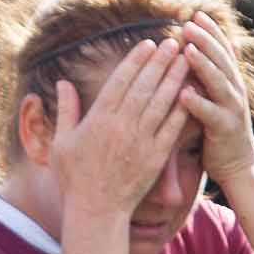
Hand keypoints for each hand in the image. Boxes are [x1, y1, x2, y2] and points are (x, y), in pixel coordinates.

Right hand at [44, 34, 196, 238]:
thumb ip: (67, 110)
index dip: (136, 60)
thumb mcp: (62, 142)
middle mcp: (121, 127)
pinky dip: (182, 109)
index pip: (120, 82)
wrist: (96, 211)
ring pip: (161, 103)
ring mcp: (140, 142)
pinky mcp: (155, 158)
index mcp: (98, 120)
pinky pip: (172, 129)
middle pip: (144, 87)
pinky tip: (191, 93)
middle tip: (173, 42)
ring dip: (175, 79)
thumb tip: (63, 83)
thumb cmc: (75, 178)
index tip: (148, 44)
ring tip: (186, 60)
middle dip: (160, 62)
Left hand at [174, 37, 253, 202]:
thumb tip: (220, 45)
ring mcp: (232, 110)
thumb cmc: (221, 131)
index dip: (211, 31)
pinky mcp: (225, 130)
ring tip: (186, 50)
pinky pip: (210, 114)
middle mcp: (235, 91)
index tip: (195, 13)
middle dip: (205, 40)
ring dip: (203, 65)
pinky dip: (197, 103)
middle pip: (220, 60)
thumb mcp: (220, 97)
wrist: (239, 166)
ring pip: (218, 82)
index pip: (222, 49)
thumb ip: (216, 74)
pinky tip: (183, 93)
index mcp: (231, 82)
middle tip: (187, 24)